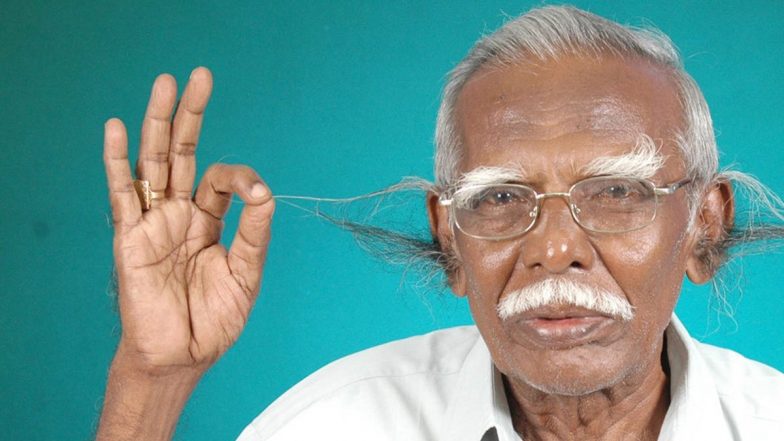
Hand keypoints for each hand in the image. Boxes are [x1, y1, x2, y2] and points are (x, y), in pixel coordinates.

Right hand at [103, 67, 274, 375]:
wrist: (182, 356)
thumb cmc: (213, 320)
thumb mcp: (246, 273)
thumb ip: (254, 232)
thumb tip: (264, 190)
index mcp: (207, 222)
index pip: (219, 180)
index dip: (239, 176)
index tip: (254, 189)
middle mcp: (179, 215)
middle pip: (182, 154)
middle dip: (191, 116)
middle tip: (200, 76)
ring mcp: (153, 223)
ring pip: (153, 163)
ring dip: (158, 123)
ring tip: (164, 84)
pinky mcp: (131, 238)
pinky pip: (122, 194)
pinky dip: (118, 161)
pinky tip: (119, 129)